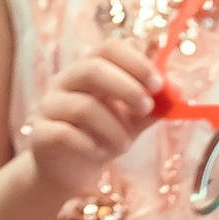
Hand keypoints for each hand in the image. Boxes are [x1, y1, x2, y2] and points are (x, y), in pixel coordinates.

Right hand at [16, 42, 161, 207]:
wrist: (73, 170)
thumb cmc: (104, 136)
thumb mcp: (133, 119)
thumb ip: (154, 105)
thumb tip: (178, 87)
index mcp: (89, 69)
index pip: (109, 49)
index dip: (135, 62)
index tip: (158, 84)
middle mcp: (65, 81)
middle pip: (92, 69)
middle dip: (126, 88)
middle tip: (146, 109)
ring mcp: (50, 106)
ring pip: (83, 106)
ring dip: (113, 127)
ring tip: (125, 144)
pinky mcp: (41, 133)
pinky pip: (65, 134)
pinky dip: (89, 145)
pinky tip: (98, 153)